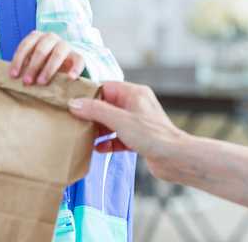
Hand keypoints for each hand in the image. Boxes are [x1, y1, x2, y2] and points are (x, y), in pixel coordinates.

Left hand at [8, 31, 85, 85]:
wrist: (65, 62)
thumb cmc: (42, 63)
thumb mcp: (31, 62)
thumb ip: (24, 66)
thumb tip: (12, 79)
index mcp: (37, 37)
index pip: (26, 45)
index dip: (18, 60)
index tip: (13, 75)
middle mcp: (51, 38)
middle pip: (41, 49)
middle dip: (32, 66)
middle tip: (27, 82)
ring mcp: (65, 45)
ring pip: (58, 53)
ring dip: (49, 68)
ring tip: (42, 82)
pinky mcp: (78, 55)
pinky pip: (78, 60)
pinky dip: (75, 68)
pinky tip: (70, 78)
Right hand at [68, 81, 184, 180]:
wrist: (176, 159)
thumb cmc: (153, 136)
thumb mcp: (120, 120)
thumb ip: (96, 111)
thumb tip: (74, 103)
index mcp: (134, 93)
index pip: (105, 87)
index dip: (88, 94)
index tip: (72, 102)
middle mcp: (136, 104)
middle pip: (106, 105)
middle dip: (91, 114)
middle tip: (74, 121)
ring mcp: (137, 122)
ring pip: (111, 121)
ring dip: (98, 129)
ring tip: (83, 135)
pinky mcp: (138, 138)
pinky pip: (117, 136)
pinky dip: (108, 141)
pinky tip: (98, 149)